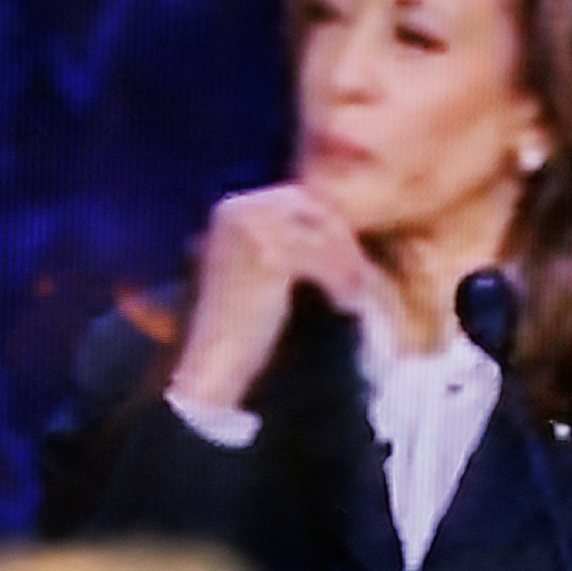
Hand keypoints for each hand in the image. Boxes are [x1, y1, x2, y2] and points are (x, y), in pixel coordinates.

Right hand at [173, 184, 375, 411]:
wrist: (209, 368)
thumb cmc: (234, 329)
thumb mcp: (255, 272)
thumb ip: (284, 245)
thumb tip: (340, 233)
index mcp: (231, 210)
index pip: (296, 202)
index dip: (328, 230)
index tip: (351, 260)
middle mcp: (237, 211)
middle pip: (313, 211)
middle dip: (342, 244)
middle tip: (361, 279)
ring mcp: (250, 229)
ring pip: (322, 235)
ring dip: (347, 265)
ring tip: (359, 295)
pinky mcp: (268, 254)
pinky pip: (322, 260)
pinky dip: (342, 282)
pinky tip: (349, 304)